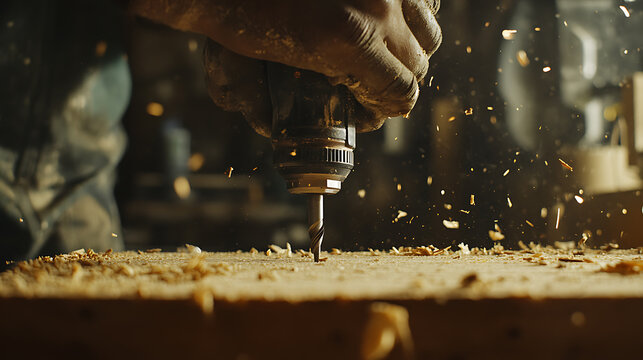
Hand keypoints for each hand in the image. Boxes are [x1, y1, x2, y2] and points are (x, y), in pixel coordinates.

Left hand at [132, 0, 441, 133]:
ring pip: (429, 29)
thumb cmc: (229, 8)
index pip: (403, 93)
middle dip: (396, 83)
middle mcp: (381, 6)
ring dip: (409, 49)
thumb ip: (258, 106)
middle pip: (420, 63)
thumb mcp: (237, 66)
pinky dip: (410, 13)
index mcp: (351, 38)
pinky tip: (383, 18)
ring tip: (380, 52)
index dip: (386, 110)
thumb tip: (272, 131)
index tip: (366, 110)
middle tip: (369, 85)